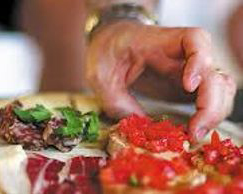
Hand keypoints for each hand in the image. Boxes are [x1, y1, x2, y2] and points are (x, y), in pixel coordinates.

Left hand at [86, 20, 236, 141]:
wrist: (111, 46)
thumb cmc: (107, 54)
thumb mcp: (100, 76)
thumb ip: (115, 102)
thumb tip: (139, 129)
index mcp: (160, 42)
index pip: (195, 40)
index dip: (198, 62)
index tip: (188, 85)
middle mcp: (182, 55)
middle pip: (214, 73)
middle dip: (211, 105)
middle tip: (194, 132)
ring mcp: (189, 71)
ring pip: (221, 88)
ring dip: (215, 113)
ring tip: (194, 134)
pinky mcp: (189, 87)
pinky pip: (212, 99)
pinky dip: (209, 116)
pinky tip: (193, 129)